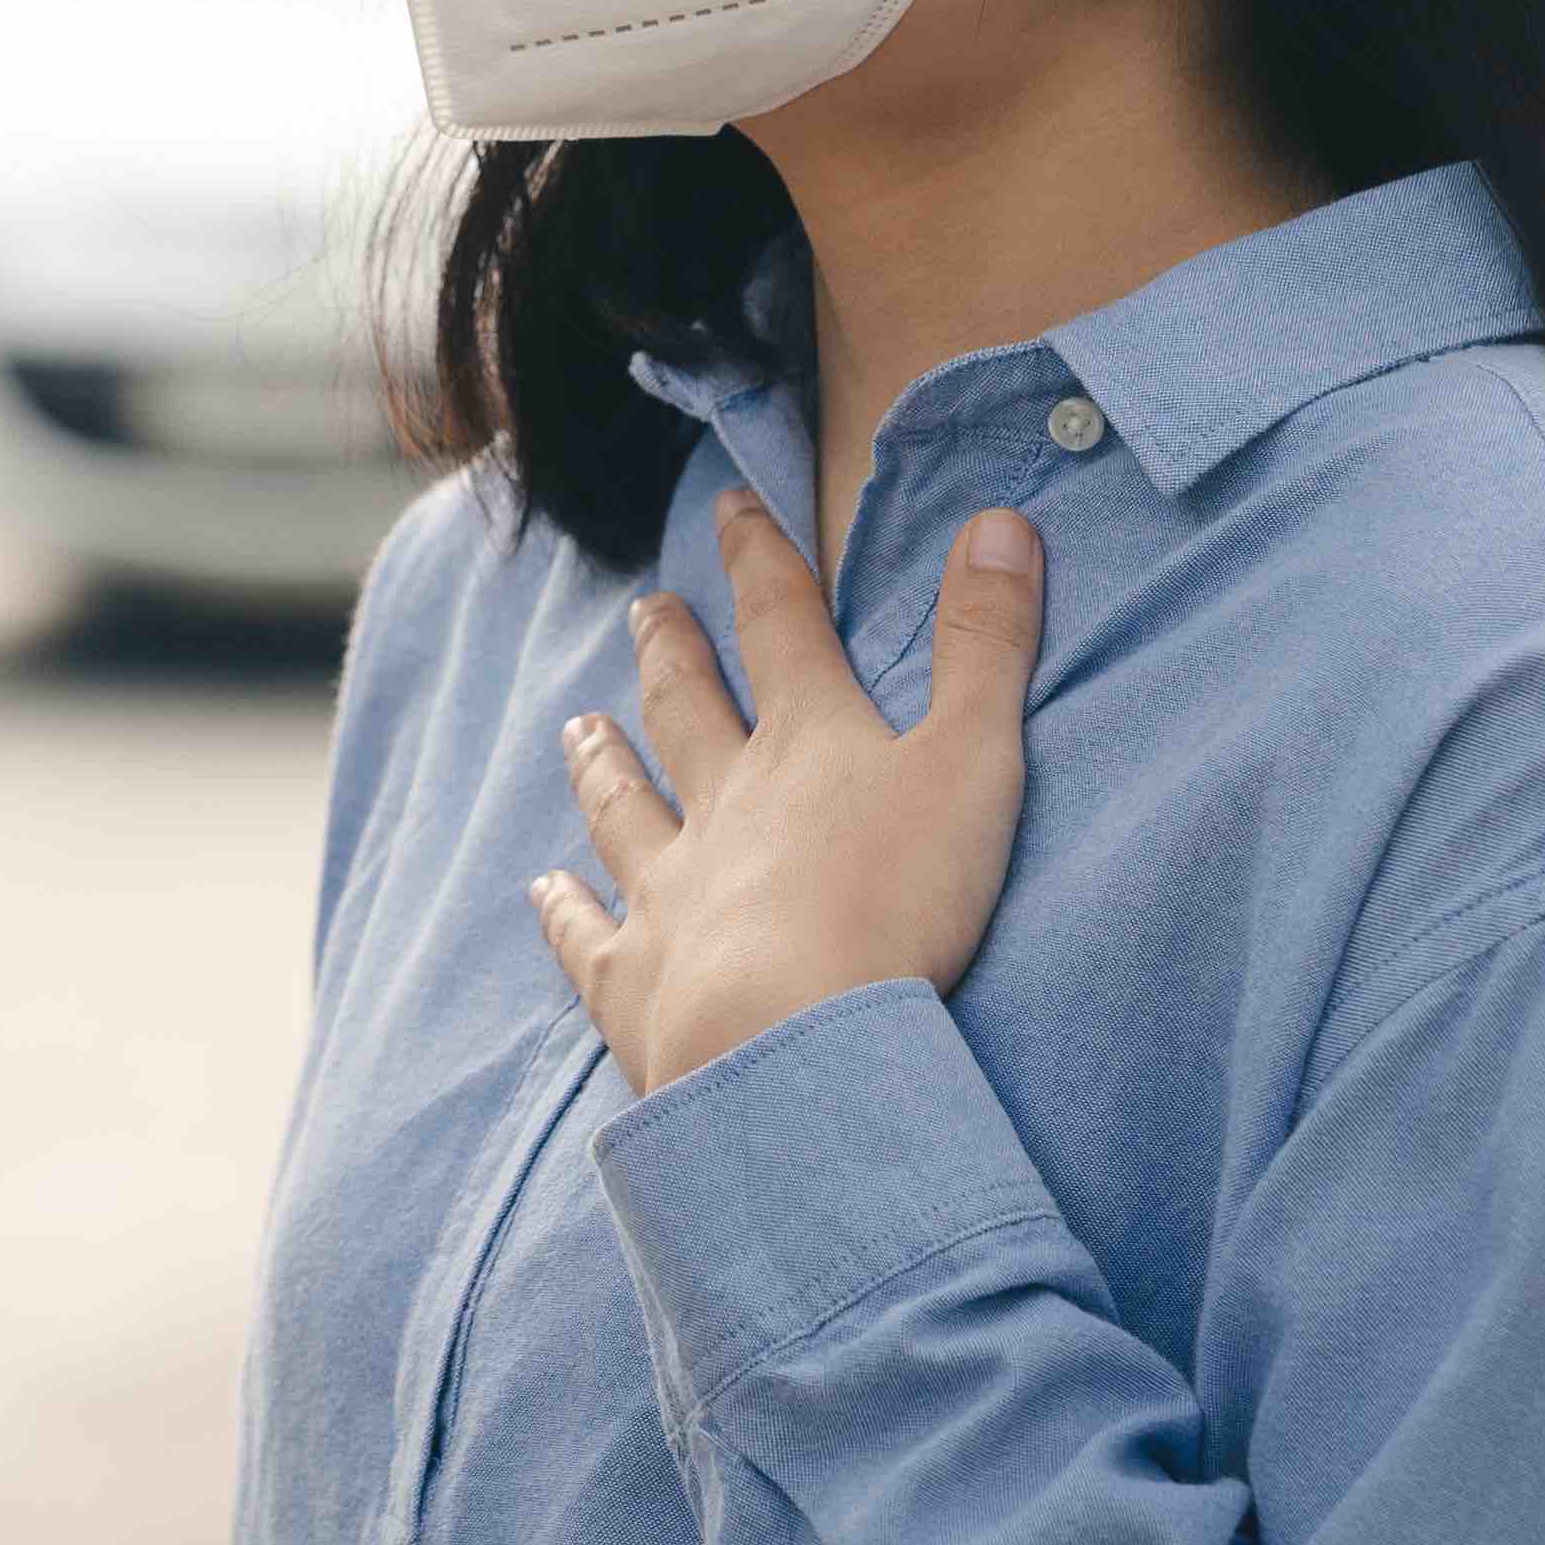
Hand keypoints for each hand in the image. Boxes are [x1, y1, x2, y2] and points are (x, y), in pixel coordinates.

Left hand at [531, 496, 1043, 1097]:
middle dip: (673, 653)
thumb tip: (1000, 520)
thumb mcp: (973, 763)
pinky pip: (588, 933)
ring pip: (625, 807)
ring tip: (578, 726)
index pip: (781, 626)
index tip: (731, 508)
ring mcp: (670, 888)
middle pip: (687, 709)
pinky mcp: (637, 979)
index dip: (761, 560)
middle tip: (648, 611)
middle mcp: (723, 801)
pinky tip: (543, 889)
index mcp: (807, 743)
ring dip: (603, 763)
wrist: (793, 1036)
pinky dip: (563, 909)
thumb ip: (988, 647)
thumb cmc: (898, 901)